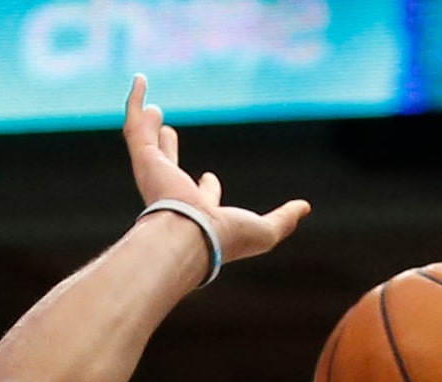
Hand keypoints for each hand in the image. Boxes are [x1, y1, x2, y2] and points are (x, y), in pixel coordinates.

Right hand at [123, 77, 308, 267]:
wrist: (190, 239)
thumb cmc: (225, 239)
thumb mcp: (265, 232)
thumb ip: (284, 219)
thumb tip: (305, 208)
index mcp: (198, 211)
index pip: (201, 196)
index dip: (208, 187)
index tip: (209, 178)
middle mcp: (172, 193)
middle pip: (168, 167)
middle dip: (169, 152)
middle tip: (168, 133)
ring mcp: (156, 175)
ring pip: (148, 144)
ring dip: (149, 127)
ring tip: (151, 109)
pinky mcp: (145, 159)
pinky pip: (136, 125)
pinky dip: (136, 102)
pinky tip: (141, 81)